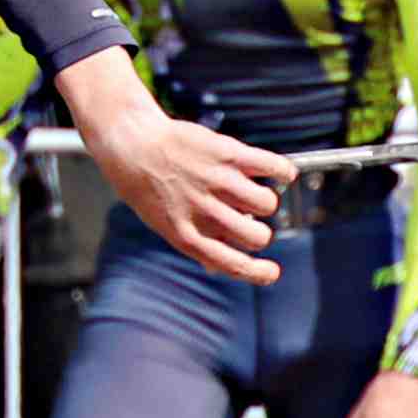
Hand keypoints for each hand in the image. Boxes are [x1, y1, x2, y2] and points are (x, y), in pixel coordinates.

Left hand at [58, 57, 285, 280]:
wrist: (133, 144)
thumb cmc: (149, 187)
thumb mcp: (164, 224)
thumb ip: (194, 244)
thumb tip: (217, 268)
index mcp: (187, 236)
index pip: (234, 264)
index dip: (260, 273)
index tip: (273, 271)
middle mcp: (204, 212)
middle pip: (258, 236)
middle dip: (259, 232)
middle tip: (248, 218)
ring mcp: (218, 182)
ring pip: (267, 203)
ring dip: (264, 201)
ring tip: (249, 190)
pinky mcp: (228, 154)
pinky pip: (274, 167)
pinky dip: (284, 172)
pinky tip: (280, 173)